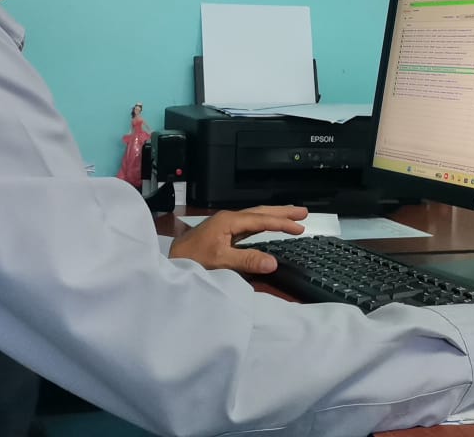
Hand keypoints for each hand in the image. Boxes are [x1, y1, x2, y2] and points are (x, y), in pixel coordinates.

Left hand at [168, 206, 308, 273]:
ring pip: (255, 216)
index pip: (262, 220)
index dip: (282, 223)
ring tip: (291, 216)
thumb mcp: (221, 261)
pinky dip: (263, 223)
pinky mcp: (223, 232)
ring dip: (273, 216)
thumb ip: (247, 260)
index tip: (300, 227)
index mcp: (229, 221)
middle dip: (282, 212)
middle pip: (260, 212)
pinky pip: (249, 224)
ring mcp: (225, 225)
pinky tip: (266, 227)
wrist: (170, 261)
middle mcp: (229, 219)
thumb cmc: (191, 259)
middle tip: (303, 212)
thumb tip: (273, 262)